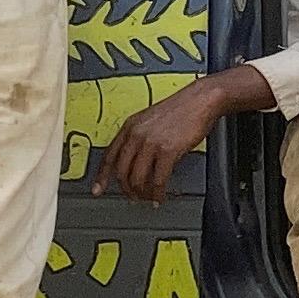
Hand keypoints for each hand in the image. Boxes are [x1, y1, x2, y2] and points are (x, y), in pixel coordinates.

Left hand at [103, 75, 236, 200]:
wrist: (201, 99)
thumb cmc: (181, 109)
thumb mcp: (150, 119)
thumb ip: (139, 137)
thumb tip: (135, 160)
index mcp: (130, 126)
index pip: (109, 156)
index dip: (101, 176)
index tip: (97, 190)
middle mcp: (137, 134)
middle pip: (121, 172)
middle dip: (126, 189)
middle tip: (133, 197)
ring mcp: (151, 143)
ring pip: (137, 179)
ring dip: (142, 193)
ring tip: (149, 198)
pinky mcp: (168, 151)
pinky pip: (158, 180)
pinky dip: (158, 193)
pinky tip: (160, 196)